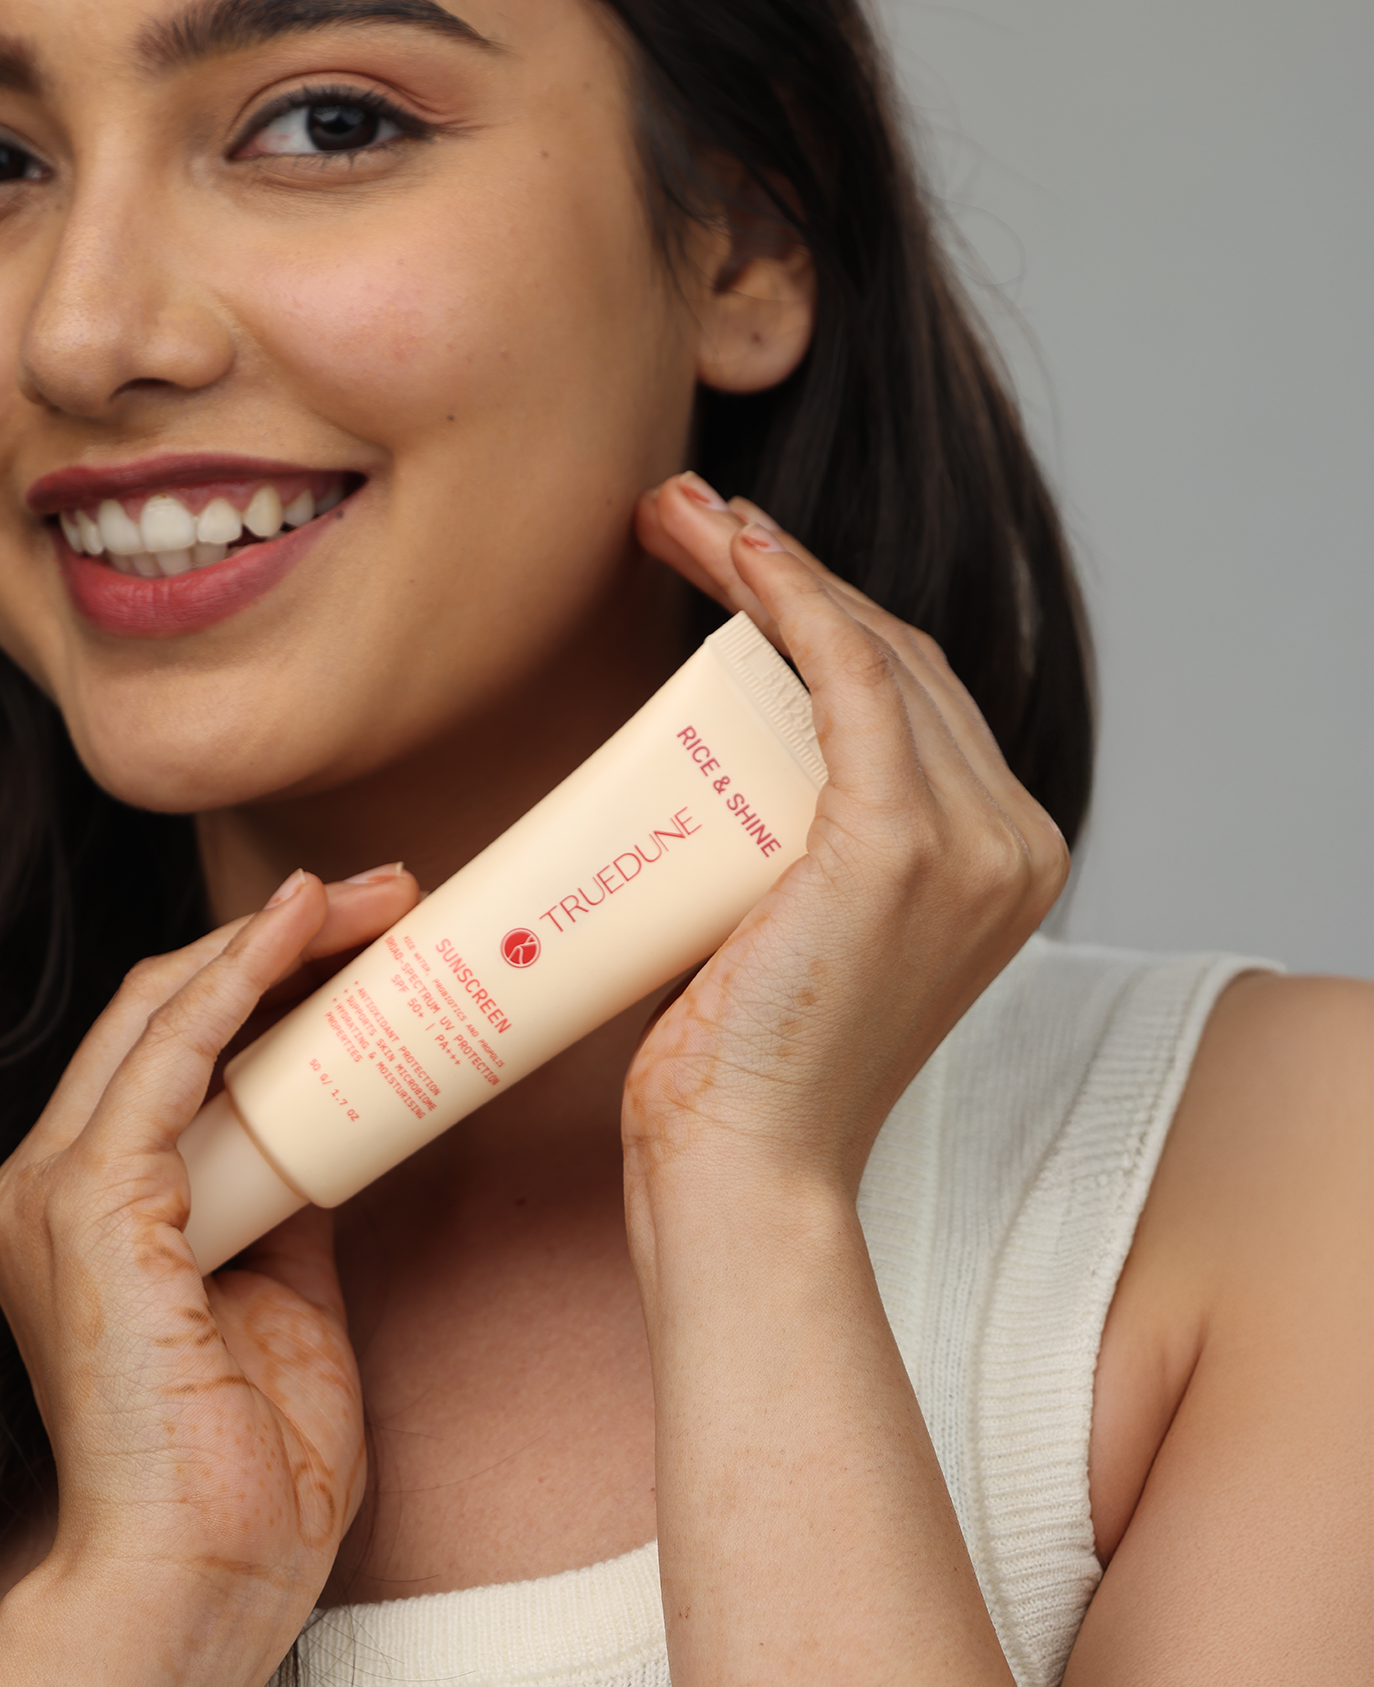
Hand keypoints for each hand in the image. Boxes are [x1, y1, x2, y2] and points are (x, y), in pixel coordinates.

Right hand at [0, 867, 416, 1686]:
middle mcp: (42, 1186)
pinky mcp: (85, 1207)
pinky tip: (297, 931)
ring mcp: (50, 1193)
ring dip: (273, 940)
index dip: (263, 976)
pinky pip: (166, 1057)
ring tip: (371, 897)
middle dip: (281, 939)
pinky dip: (234, 980)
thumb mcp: (280, 1299)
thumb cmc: (238, 1474)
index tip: (364, 936)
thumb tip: (337, 1132)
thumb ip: (284, 1207)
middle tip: (388, 896)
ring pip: (160, 1011)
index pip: (166, 1051)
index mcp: (83, 1211)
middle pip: (162, 1010)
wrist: (196, 1584)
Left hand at [628, 473, 1068, 1202]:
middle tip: (678, 515)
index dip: (814, 607)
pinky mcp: (905, 847)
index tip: (717, 554)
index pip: (908, 692)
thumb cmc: (742, 1063)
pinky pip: (854, 677)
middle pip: (891, 656)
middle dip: (780, 569)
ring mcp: (972, 842)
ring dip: (769, 563)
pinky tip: (737, 547)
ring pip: (870, 651)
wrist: (744, 1171)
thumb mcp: (794, 929)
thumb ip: (798, 850)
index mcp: (997, 858)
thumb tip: (709, 774)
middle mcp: (1011, 841)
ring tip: (674, 515)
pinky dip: (795, 598)